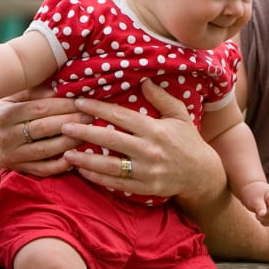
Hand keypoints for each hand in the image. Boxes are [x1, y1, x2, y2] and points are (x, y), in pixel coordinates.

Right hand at [0, 87, 87, 174]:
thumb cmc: (6, 115)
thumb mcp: (14, 98)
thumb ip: (35, 92)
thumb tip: (62, 87)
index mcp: (5, 114)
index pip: (40, 108)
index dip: (64, 105)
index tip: (84, 101)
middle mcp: (6, 136)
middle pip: (44, 128)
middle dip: (71, 121)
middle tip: (92, 116)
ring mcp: (12, 155)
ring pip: (46, 149)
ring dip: (70, 142)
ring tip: (89, 133)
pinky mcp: (19, 170)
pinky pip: (44, 169)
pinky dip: (61, 165)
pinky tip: (77, 156)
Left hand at [61, 78, 226, 200]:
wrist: (203, 174)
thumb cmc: (189, 141)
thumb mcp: (180, 116)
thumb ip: (162, 98)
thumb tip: (144, 80)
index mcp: (156, 130)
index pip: (121, 116)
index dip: (98, 108)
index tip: (79, 102)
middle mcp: (150, 150)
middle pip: (110, 140)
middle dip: (84, 132)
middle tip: (65, 126)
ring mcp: (147, 171)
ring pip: (110, 165)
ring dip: (86, 159)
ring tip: (66, 152)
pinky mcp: (146, 187)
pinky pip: (117, 183)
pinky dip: (98, 178)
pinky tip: (83, 171)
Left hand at [240, 181, 268, 225]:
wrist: (250, 189)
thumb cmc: (253, 192)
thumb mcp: (254, 198)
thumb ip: (259, 206)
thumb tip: (263, 214)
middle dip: (265, 216)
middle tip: (257, 212)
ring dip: (262, 219)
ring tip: (257, 212)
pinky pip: (268, 223)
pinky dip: (262, 221)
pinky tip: (258, 215)